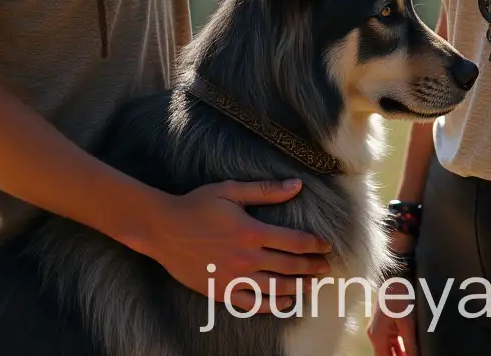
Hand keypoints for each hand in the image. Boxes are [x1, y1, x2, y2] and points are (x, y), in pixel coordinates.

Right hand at [151, 178, 331, 311]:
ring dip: (297, 287)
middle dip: (311, 267)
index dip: (314, 245)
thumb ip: (266, 190)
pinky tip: (284, 302)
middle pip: (289, 267)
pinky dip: (272, 305)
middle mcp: (246, 258)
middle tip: (326, 268)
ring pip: (275, 289)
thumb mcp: (231, 191)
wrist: (164, 229)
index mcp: (251, 232)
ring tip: (311, 285)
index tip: (326, 246)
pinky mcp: (221, 292)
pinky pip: (252, 304)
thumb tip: (297, 185)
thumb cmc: (197, 205)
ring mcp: (233, 278)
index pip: (294, 242)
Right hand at [368, 241, 417, 355]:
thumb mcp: (408, 324)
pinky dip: (401, 349)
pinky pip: (393, 343)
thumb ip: (411, 346)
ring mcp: (379, 330)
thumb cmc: (401, 296)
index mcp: (377, 336)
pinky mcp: (386, 325)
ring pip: (390, 351)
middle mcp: (375, 335)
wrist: (396, 275)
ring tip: (414, 355)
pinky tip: (412, 351)